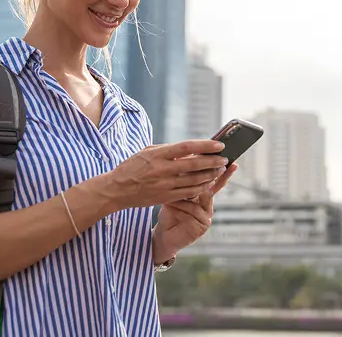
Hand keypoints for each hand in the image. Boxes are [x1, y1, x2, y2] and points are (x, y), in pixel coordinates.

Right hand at [100, 139, 227, 209]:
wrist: (117, 190)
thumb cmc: (133, 167)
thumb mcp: (148, 152)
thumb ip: (168, 150)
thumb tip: (190, 148)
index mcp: (158, 155)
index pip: (187, 147)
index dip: (205, 146)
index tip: (219, 145)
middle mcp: (162, 170)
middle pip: (194, 165)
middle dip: (212, 162)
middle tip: (224, 159)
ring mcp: (164, 185)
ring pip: (194, 181)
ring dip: (210, 175)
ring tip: (219, 170)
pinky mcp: (165, 197)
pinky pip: (188, 192)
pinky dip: (200, 187)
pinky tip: (208, 183)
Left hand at [152, 162, 237, 263]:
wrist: (163, 235)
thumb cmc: (169, 212)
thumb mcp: (175, 193)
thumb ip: (184, 180)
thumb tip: (186, 157)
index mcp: (204, 196)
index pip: (213, 179)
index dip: (218, 168)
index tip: (224, 156)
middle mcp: (208, 205)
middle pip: (212, 186)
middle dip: (207, 173)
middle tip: (204, 163)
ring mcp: (207, 215)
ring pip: (202, 195)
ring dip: (186, 191)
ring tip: (172, 187)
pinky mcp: (203, 225)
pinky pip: (194, 209)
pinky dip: (181, 206)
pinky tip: (170, 205)